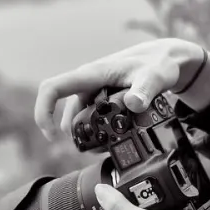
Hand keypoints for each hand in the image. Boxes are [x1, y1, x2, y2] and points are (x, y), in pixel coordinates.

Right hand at [34, 38, 206, 141]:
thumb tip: (133, 104)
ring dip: (87, 134)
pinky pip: (92, 117)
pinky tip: (113, 139)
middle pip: (66, 111)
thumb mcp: (154, 77)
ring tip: (106, 147)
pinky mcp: (103, 98)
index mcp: (91, 75)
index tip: (51, 135)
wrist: (166, 59)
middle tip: (94, 150)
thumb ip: (144, 90)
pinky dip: (98, 130)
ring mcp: (94, 91)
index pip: (53, 88)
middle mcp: (88, 83)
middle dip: (75, 134)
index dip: (43, 112)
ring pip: (80, 117)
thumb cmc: (158, 64)